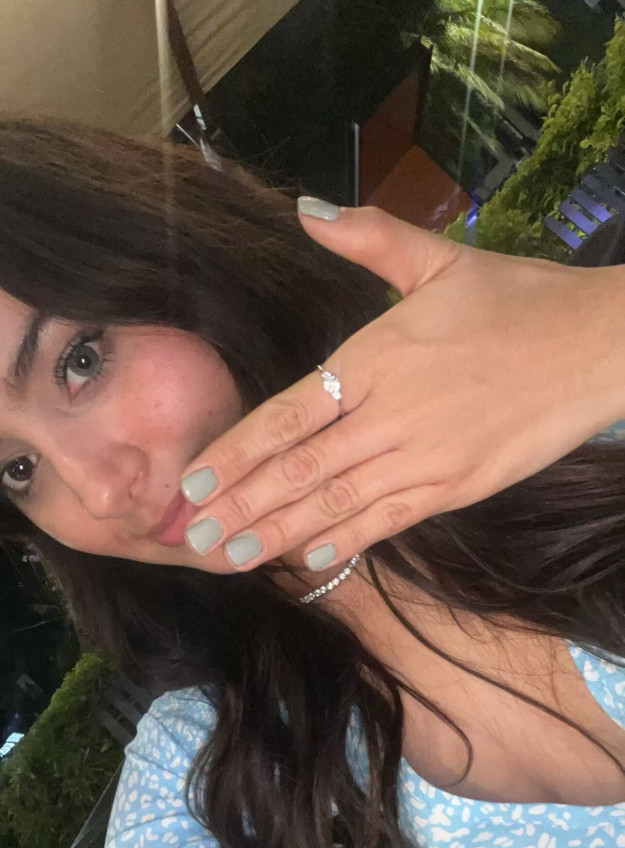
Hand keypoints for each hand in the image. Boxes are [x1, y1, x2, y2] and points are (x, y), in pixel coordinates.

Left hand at [180, 202, 624, 575]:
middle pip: (301, 470)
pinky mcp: (458, 487)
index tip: (193, 483)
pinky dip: (349, 541)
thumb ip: (368, 238)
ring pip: (338, 504)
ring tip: (234, 557)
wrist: (597, 346)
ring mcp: (426, 458)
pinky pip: (391, 520)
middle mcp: (392, 415)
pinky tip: (312, 559)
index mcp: (377, 358)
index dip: (237, 454)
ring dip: (281, 534)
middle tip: (194, 539)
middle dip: (243, 507)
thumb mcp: (440, 260)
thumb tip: (304, 209)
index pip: (287, 415)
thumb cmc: (516, 300)